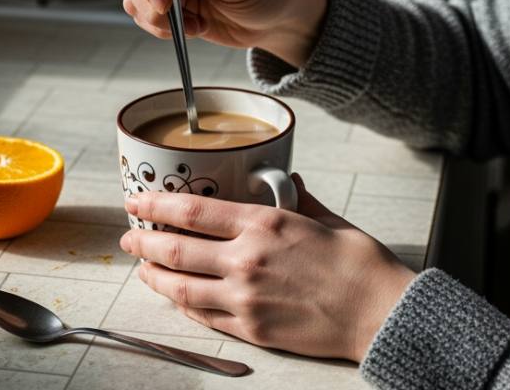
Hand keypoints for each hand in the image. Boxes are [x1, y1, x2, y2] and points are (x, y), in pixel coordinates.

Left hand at [119, 174, 417, 361]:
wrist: (381, 313)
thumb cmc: (361, 266)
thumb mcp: (327, 219)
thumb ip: (297, 199)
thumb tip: (285, 181)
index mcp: (265, 225)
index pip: (191, 211)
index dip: (154, 205)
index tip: (136, 200)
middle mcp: (247, 260)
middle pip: (175, 249)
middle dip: (143, 241)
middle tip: (128, 236)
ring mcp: (245, 298)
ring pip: (180, 288)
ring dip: (153, 277)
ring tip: (142, 269)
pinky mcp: (252, 329)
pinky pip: (204, 316)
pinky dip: (182, 306)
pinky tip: (175, 298)